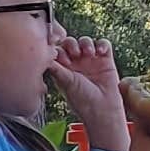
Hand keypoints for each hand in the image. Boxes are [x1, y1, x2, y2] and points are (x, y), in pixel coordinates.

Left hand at [46, 28, 127, 150]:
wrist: (102, 109)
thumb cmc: (83, 101)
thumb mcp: (65, 82)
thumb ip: (56, 68)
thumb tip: (44, 57)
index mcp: (64, 69)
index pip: (58, 51)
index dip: (58, 48)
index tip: (60, 55)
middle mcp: (76, 64)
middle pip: (70, 43)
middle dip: (71, 44)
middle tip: (74, 53)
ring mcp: (91, 61)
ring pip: (86, 41)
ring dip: (86, 43)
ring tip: (88, 52)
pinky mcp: (106, 60)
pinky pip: (103, 45)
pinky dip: (102, 44)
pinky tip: (100, 52)